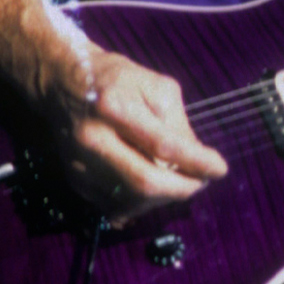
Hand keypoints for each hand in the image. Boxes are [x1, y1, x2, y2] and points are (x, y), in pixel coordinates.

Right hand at [39, 46, 228, 223]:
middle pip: (143, 182)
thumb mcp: (157, 86)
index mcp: (116, 108)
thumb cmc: (118, 79)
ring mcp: (80, 162)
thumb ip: (177, 122)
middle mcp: (93, 139)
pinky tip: (156, 188)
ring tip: (179, 182)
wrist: (64, 82)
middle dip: (181, 189)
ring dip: (163, 198)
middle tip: (201, 182)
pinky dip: (141, 202)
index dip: (196, 162)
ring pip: (130, 199)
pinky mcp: (74, 178)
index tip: (220, 169)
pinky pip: (113, 204)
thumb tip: (195, 159)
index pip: (162, 145)